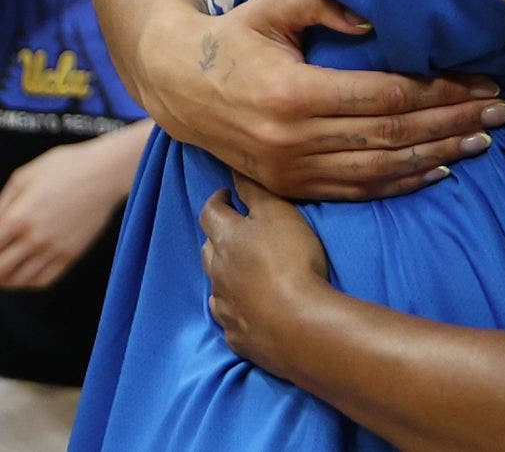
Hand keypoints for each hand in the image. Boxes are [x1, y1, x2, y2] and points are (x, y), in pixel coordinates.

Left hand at [0, 130, 141, 289]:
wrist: (106, 172)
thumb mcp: (24, 175)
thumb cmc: (65, 167)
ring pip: (19, 280)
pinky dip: (27, 284)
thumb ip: (2, 204)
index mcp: (19, 217)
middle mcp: (34, 239)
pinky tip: (20, 278)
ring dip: (0, 282)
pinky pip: (43, 280)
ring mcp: (54, 250)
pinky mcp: (71, 254)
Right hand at [149, 0, 504, 199]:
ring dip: (437, 156)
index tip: (483, 85)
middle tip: (501, 114)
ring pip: (380, 170)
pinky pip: (355, 191)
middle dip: (453, 123)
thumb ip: (323, 5)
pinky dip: (400, 184)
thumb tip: (377, 22)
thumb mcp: (273, 4)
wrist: (176, 85)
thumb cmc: (234, 34)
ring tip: (481, 142)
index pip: (386, 97)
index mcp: (294, 92)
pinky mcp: (289, 187)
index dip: (440, 92)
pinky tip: (438, 171)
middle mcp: (294, 138)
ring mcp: (291, 170)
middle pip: (393, 136)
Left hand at [201, 176, 331, 382]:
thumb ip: (255, 192)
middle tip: (235, 230)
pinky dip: (234, 305)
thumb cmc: (290, 259)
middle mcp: (217, 270)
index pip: (211, 212)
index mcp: (226, 238)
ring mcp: (224, 304)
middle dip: (218, 236)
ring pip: (215, 282)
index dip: (217, 200)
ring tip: (242, 268)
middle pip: (208, 248)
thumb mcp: (279, 214)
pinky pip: (227, 314)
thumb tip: (234, 172)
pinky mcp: (235, 333)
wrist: (296, 321)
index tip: (226, 195)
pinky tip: (245, 307)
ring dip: (225, 271)